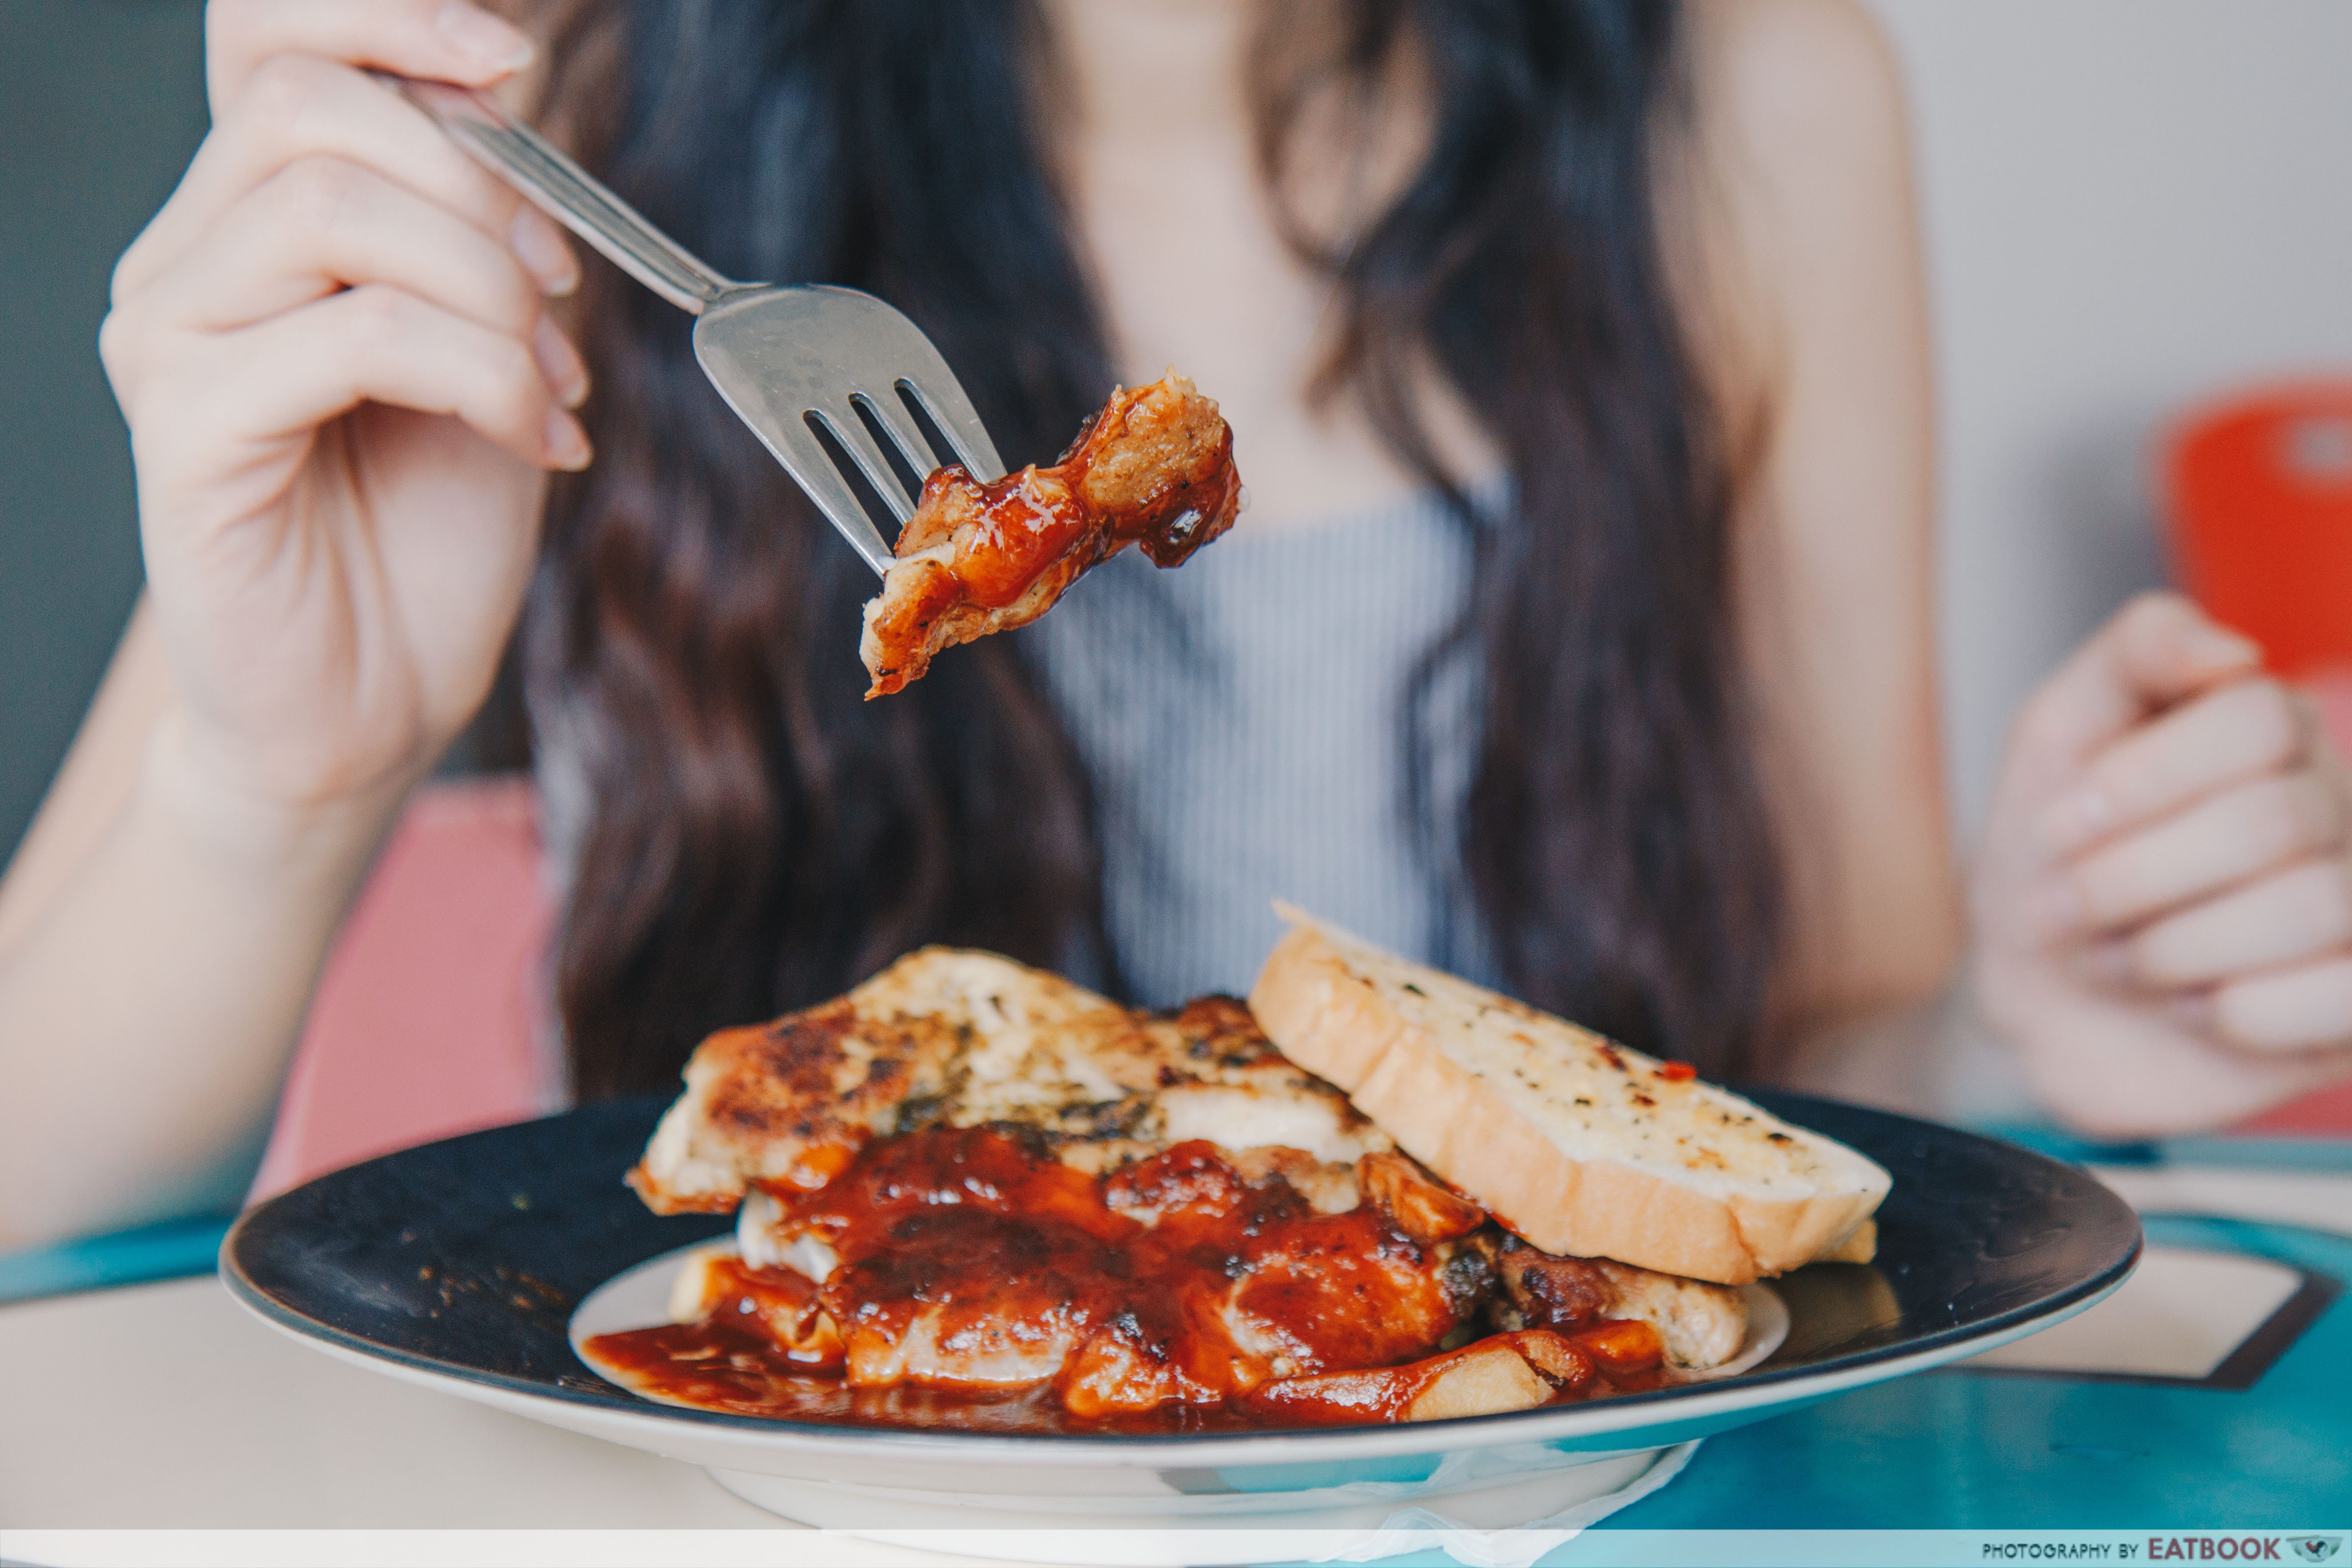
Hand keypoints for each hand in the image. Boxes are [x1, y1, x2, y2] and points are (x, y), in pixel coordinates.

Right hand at [101, 0, 588, 837]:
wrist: (374, 698)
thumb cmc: (425, 527)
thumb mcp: (486, 347)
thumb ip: (478, 229)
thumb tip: (514, 110)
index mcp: (252, 221)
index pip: (266, 36)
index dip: (389, 16)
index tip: (515, 64)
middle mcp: (188, 262)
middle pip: (311, 106)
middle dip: (478, 185)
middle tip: (558, 295)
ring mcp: (172, 340)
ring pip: (336, 210)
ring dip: (489, 289)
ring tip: (552, 385)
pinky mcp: (188, 429)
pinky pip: (353, 333)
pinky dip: (481, 373)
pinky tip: (534, 437)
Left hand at [1975, 592, 2351, 1136]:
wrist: (2046, 998)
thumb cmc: (2055, 858)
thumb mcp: (2061, 734)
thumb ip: (2140, 652)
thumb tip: (2234, 652)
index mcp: (2274, 731)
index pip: (2259, 717)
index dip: (2143, 780)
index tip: (2057, 828)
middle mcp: (2338, 807)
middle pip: (2269, 821)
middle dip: (2133, 878)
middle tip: (2066, 909)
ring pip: (2311, 908)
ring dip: (2173, 948)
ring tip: (2121, 960)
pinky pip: (2339, 997)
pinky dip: (2235, 1015)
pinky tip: (2193, 1008)